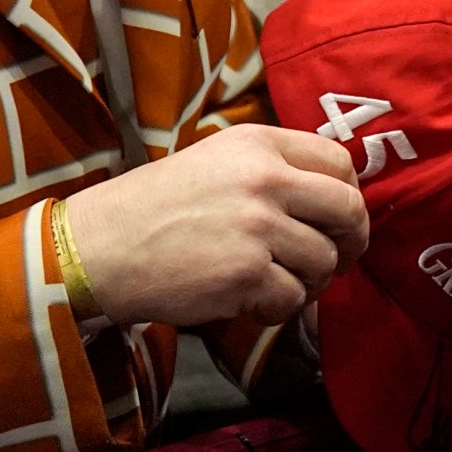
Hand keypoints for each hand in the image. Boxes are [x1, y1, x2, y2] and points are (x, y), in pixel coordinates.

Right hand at [65, 124, 368, 328]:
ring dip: (309, 281)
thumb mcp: (216, 159)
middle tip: (338, 260)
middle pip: (348, 210)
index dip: (350, 195)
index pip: (340, 162)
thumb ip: (273, 167)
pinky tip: (250, 302)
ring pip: (324, 261)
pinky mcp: (245, 275)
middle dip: (352, 241)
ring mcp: (257, 228)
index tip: (341, 218)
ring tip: (275, 282)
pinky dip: (278, 308)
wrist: (99, 247)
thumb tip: (334, 196)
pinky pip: (293, 299)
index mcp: (259, 143)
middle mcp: (265, 179)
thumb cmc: (155, 206)